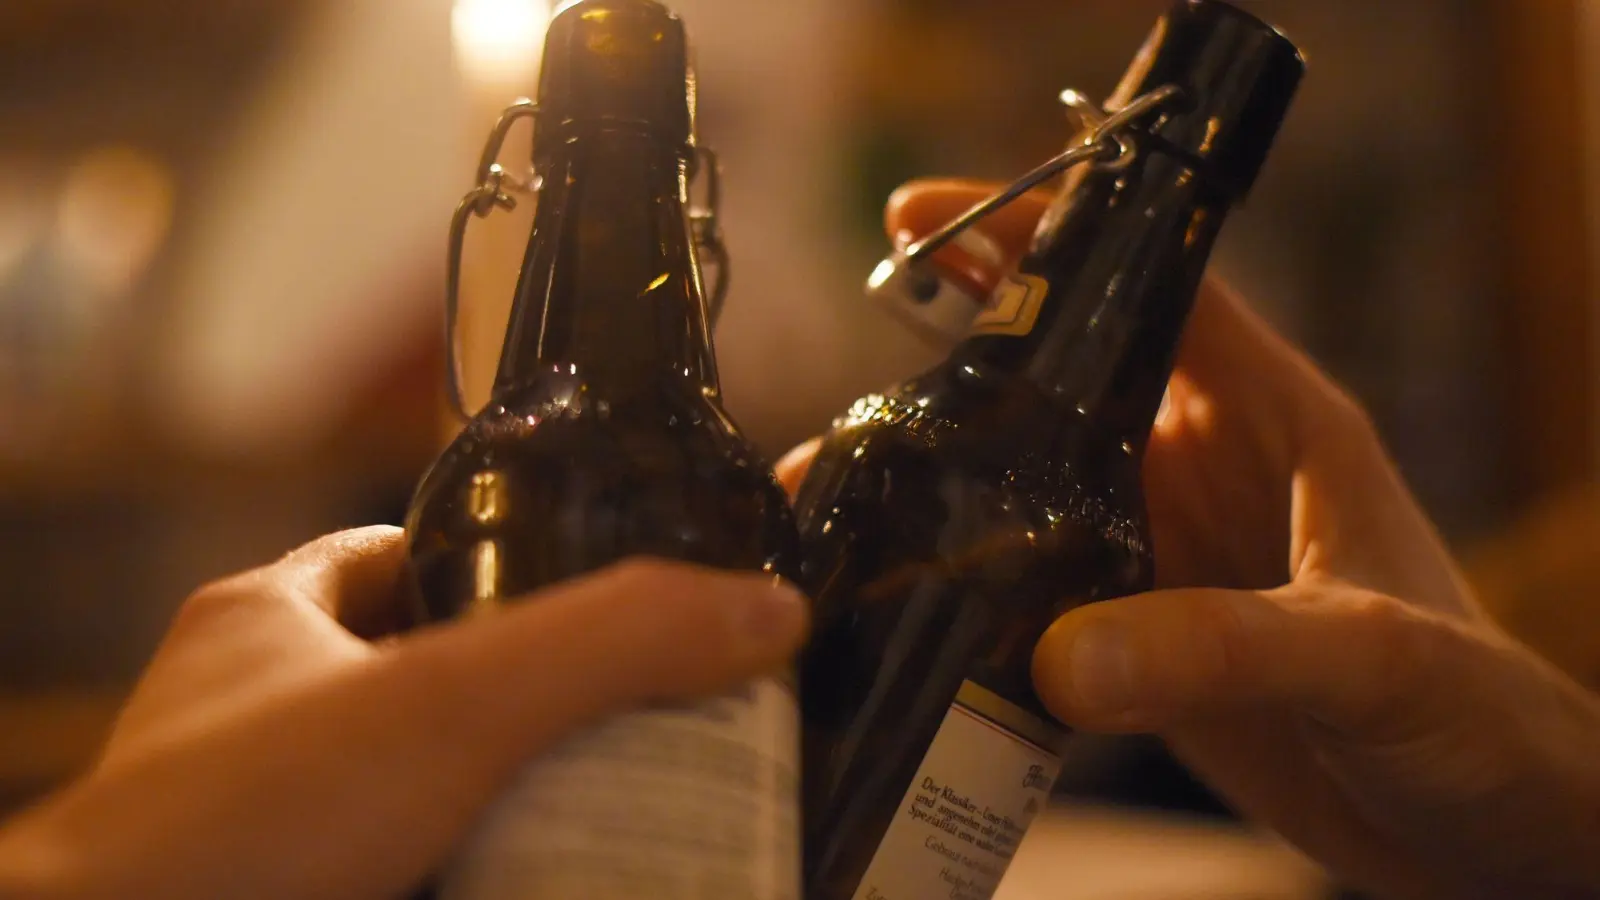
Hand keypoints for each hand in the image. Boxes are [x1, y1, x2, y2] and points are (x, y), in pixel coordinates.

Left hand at [0, 527, 807, 899]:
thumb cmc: (235, 830)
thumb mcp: (453, 702)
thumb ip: (612, 642)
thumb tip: (771, 610)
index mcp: (272, 621)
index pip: (410, 553)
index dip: (511, 560)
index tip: (604, 592)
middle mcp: (259, 719)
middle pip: (433, 683)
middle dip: (537, 706)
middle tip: (647, 727)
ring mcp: (266, 823)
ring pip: (423, 794)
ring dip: (513, 805)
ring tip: (628, 814)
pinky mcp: (291, 890)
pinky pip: (405, 865)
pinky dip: (476, 872)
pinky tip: (550, 882)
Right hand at [778, 179, 1599, 899]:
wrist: (1488, 835)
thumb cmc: (1480, 717)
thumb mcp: (1367, 656)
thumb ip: (1223, 644)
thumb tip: (1060, 658)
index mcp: (1275, 422)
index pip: (1154, 289)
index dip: (1048, 238)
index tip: (930, 218)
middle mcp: (1207, 471)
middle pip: (1063, 383)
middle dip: (953, 370)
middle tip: (848, 385)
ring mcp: (1167, 554)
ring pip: (1031, 491)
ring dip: (943, 490)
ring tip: (838, 499)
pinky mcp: (1141, 636)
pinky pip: (1036, 592)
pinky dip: (966, 591)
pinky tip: (897, 602)